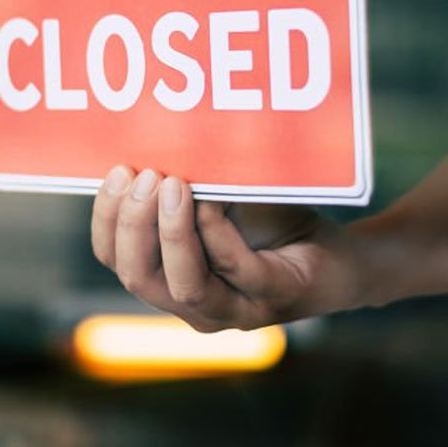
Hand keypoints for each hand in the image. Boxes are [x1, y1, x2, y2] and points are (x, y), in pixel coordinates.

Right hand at [90, 165, 373, 331]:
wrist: (341, 253)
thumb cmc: (273, 222)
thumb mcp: (220, 196)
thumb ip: (185, 182)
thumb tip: (151, 135)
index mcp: (167, 280)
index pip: (115, 259)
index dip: (106, 219)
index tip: (116, 171)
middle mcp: (193, 306)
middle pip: (140, 277)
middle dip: (134, 224)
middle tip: (146, 175)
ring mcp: (234, 311)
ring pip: (183, 286)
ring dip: (171, 232)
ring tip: (175, 183)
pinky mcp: (273, 300)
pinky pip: (236, 270)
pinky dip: (217, 233)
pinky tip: (213, 201)